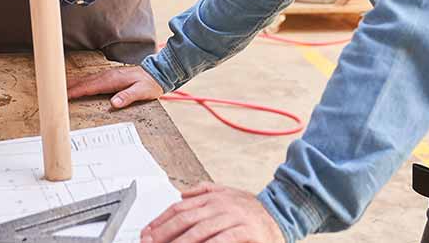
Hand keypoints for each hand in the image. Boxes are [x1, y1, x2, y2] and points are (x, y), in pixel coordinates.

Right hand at [66, 65, 162, 108]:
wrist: (157, 74)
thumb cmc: (149, 84)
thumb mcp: (141, 92)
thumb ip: (127, 96)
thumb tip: (113, 103)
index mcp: (112, 80)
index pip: (90, 87)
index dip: (76, 91)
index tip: (64, 96)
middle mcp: (107, 76)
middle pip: (84, 82)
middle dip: (69, 86)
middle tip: (54, 92)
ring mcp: (107, 75)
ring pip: (86, 80)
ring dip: (73, 84)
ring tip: (60, 88)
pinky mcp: (109, 76)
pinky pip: (91, 79)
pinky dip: (81, 82)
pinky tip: (77, 85)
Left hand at [141, 184, 283, 242]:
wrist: (281, 214)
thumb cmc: (251, 209)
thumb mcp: (227, 193)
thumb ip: (204, 191)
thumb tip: (181, 193)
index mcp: (212, 196)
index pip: (179, 207)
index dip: (160, 221)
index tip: (147, 233)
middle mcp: (220, 205)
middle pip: (184, 219)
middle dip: (163, 233)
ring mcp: (232, 217)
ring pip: (199, 231)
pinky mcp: (244, 232)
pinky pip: (220, 241)